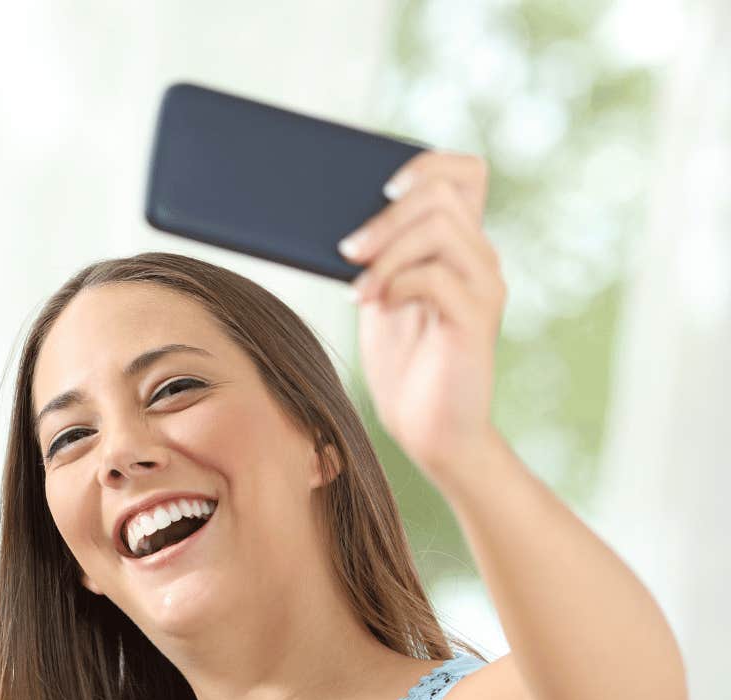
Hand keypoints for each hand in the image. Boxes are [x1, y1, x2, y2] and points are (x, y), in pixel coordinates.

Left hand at [340, 149, 506, 480]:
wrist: (427, 426)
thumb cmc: (401, 361)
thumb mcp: (377, 293)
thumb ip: (373, 255)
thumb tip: (326, 213)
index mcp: (457, 244)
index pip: (466, 172)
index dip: (428, 164)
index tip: (383, 189)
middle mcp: (479, 256)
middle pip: (443, 193)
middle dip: (386, 216)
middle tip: (348, 250)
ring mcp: (483, 285)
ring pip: (440, 228)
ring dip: (387, 253)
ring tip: (359, 290)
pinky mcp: (476, 318)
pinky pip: (437, 277)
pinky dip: (396, 284)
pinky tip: (375, 306)